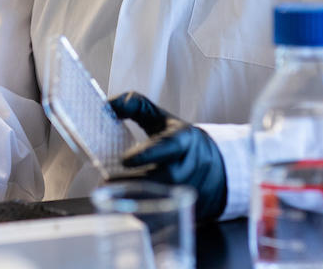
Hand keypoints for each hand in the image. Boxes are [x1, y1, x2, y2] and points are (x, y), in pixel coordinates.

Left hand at [109, 91, 227, 222]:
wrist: (216, 168)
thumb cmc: (181, 142)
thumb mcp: (163, 119)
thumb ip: (136, 106)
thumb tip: (108, 105)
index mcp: (184, 141)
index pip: (168, 146)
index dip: (148, 153)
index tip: (125, 160)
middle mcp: (188, 167)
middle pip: (163, 178)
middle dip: (134, 183)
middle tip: (106, 183)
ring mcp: (187, 190)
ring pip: (162, 201)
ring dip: (135, 203)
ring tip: (110, 199)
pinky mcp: (183, 208)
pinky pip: (163, 218)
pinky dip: (143, 218)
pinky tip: (124, 213)